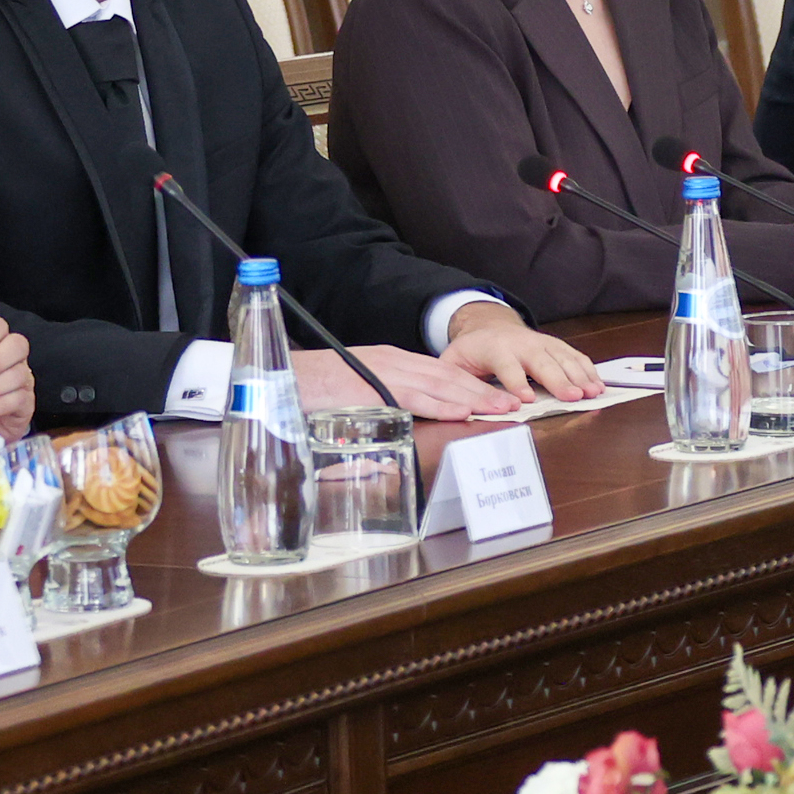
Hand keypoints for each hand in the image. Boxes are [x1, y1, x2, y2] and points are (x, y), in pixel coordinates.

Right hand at [295, 343, 512, 418]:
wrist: (282, 378)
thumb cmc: (313, 389)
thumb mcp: (354, 394)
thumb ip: (379, 406)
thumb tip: (395, 430)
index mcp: (391, 363)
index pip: (440, 373)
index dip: (470, 385)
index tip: (494, 397)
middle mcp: (394, 363)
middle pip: (448, 377)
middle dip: (483, 390)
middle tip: (512, 404)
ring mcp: (385, 374)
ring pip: (440, 386)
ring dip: (474, 397)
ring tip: (501, 408)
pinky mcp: (375, 389)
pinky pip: (415, 398)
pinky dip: (442, 404)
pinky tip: (463, 411)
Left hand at [444, 302, 604, 404]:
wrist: (489, 325)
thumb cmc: (472, 351)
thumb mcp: (454, 361)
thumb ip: (452, 378)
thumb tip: (454, 402)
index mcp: (495, 349)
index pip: (507, 366)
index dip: (516, 382)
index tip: (526, 400)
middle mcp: (522, 344)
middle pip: (542, 363)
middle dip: (558, 380)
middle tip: (572, 397)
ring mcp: (542, 342)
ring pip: (563, 358)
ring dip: (580, 376)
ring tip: (592, 393)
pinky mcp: (555, 345)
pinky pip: (575, 356)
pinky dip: (588, 370)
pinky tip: (598, 384)